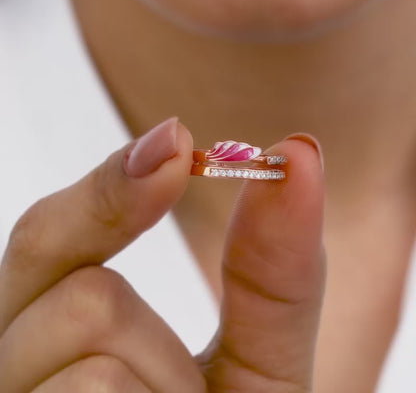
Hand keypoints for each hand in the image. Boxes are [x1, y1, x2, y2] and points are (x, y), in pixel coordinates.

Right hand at [0, 117, 324, 391]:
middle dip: (120, 249)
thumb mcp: (260, 363)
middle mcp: (14, 358)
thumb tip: (300, 154)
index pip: (53, 231)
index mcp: (59, 332)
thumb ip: (273, 268)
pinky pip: (91, 391)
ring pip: (85, 326)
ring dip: (157, 382)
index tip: (177, 138)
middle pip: (56, 256)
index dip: (112, 181)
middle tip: (181, 283)